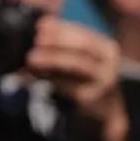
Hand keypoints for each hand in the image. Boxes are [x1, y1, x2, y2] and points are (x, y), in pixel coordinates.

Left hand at [26, 16, 127, 140]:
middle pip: (81, 46)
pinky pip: (66, 86)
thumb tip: (37, 30)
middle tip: (35, 40)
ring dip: (51, 59)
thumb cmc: (86, 81)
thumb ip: (63, 44)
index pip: (83, 33)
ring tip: (31, 58)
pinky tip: (31, 77)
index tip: (41, 25)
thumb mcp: (81, 60)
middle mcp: (108, 63)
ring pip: (75, 65)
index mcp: (105, 48)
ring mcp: (103, 82)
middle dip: (56, 41)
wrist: (105, 115)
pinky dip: (47, 79)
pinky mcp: (91, 99)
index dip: (61, 27)